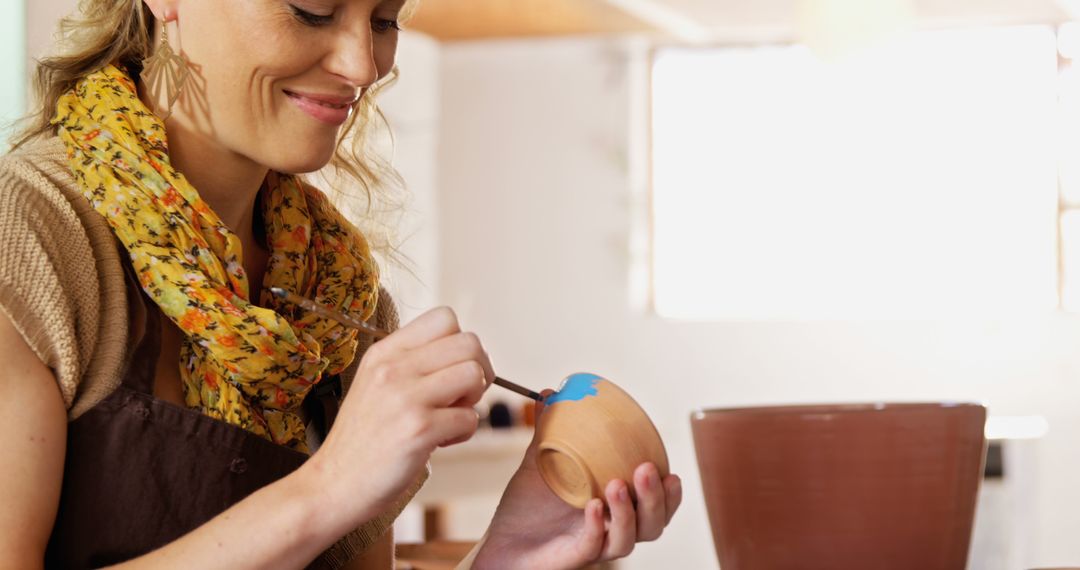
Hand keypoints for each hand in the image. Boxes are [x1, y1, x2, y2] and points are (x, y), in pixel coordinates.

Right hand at [302, 307, 494, 526]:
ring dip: (473, 401)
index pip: (445, 317)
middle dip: (478, 371)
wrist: (333, 484)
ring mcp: (405, 397)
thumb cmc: (363, 439)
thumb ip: (412, 364)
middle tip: (458, 398)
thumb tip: (468, 356)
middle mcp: (393, 368)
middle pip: (469, 343)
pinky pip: (470, 418)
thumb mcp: (376, 384)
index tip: (451, 373)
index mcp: (384, 352)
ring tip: (448, 419)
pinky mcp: (418, 429)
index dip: (460, 346)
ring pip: (475, 374)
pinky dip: (464, 433)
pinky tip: (439, 442)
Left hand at [473, 392, 681, 568]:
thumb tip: (550, 394)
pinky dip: (597, 527)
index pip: (654, 507)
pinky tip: (592, 507)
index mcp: (612, 509)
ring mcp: (593, 546)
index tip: (670, 471)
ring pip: (628, 540)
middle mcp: (609, 530)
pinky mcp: (572, 557)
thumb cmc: (525, 510)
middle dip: (656, 500)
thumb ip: (550, 431)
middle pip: (651, 525)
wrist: (499, 542)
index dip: (669, 494)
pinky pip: (593, 547)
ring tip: (616, 485)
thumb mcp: (540, 463)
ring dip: (629, 513)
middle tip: (646, 470)